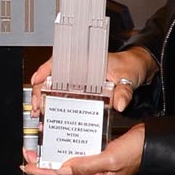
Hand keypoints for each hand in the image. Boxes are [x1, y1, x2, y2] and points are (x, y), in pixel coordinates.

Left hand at [23, 122, 144, 174]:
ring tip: (38, 149)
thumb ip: (85, 164)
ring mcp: (99, 168)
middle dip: (45, 163)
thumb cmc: (137, 151)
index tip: (27, 165)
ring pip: (70, 162)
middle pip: (64, 171)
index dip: (44, 171)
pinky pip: (79, 154)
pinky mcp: (102, 156)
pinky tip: (59, 142)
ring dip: (54, 155)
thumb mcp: (110, 158)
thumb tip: (62, 169)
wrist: (155, 141)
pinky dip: (68, 148)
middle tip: (27, 155)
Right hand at [29, 45, 154, 118]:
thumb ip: (124, 91)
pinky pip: (66, 96)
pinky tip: (50, 113)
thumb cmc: (130, 66)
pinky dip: (56, 105)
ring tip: (38, 112)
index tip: (37, 80)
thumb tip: (119, 103)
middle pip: (53, 78)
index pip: (60, 61)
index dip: (45, 70)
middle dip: (40, 91)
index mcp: (88, 61)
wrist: (138, 68)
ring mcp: (81, 81)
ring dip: (45, 99)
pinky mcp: (84, 91)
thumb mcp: (128, 77)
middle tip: (36, 104)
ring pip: (56, 88)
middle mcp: (81, 70)